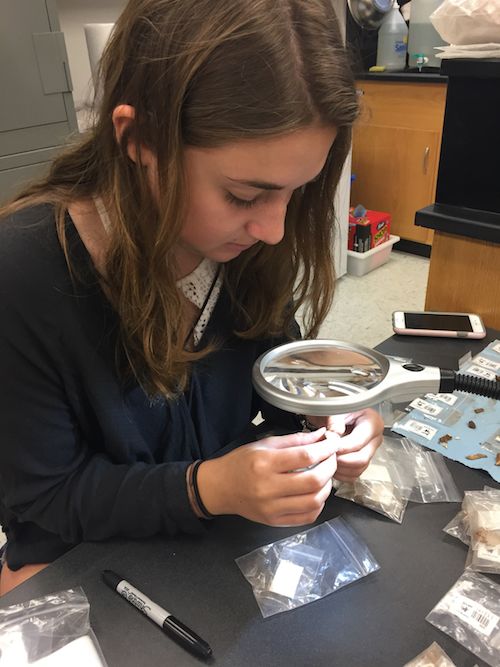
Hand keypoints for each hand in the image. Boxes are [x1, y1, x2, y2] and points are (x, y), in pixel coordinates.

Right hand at [196, 429, 337, 526]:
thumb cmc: (240, 462)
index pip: (305, 457)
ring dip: (327, 487)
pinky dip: (318, 505)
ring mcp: (272, 508)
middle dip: (330, 467)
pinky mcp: (274, 521)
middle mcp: (268, 487)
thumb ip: (295, 440)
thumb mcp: (264, 444)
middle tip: (332, 459)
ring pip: (314, 501)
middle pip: (313, 481)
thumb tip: (322, 436)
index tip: (333, 444)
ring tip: (325, 476)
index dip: (325, 450)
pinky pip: (307, 517)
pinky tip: (315, 494)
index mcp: (265, 463)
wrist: (220, 488)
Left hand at [319, 409, 383, 481]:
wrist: (334, 406)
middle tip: (325, 455)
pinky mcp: (363, 459)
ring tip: (327, 458)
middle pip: (361, 458)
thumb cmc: (337, 403)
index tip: (327, 446)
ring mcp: (370, 450)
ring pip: (358, 469)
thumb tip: (333, 436)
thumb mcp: (335, 406)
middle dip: (340, 459)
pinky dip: (342, 473)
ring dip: (340, 468)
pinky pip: (355, 474)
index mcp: (373, 422)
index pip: (358, 442)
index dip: (341, 447)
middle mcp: (375, 438)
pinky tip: (332, 464)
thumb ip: (334, 421)